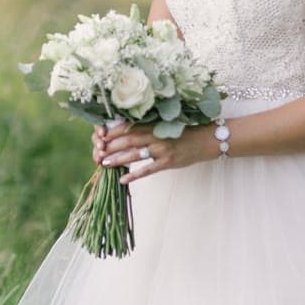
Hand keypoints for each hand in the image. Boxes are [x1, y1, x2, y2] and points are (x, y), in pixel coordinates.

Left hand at [92, 120, 217, 183]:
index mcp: (154, 125)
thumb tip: (126, 132)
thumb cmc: (184, 132)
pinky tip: (123, 180)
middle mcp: (156, 135)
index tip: (100, 137)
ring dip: (118, 159)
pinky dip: (135, 174)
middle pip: (128, 140)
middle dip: (111, 146)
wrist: (206, 140)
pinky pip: (148, 169)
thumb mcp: (165, 126)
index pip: (128, 126)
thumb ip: (148, 128)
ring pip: (135, 154)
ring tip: (104, 164)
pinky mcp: (169, 162)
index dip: (113, 132)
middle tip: (98, 152)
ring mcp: (162, 149)